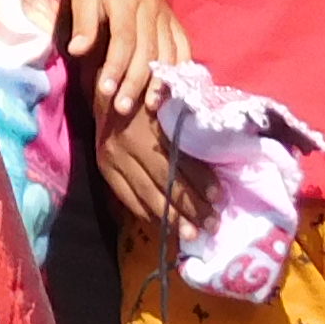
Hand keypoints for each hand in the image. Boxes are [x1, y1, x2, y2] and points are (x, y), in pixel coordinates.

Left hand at [66, 0, 187, 120]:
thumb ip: (83, 22)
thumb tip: (77, 51)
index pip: (124, 40)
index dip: (116, 67)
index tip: (105, 90)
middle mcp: (150, 8)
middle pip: (147, 51)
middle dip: (136, 82)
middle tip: (122, 107)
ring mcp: (165, 14)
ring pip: (168, 52)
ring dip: (160, 81)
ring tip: (149, 106)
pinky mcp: (173, 19)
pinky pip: (183, 46)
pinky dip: (181, 68)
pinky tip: (175, 89)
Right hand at [93, 102, 206, 236]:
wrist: (107, 89)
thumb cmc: (146, 95)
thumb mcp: (168, 105)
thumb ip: (185, 132)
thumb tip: (216, 162)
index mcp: (148, 126)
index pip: (179, 160)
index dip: (201, 180)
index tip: (220, 197)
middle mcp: (129, 144)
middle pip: (165, 181)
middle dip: (191, 206)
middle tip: (212, 224)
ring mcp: (114, 158)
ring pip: (147, 194)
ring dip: (171, 218)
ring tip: (191, 234)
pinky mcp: (105, 169)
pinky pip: (127, 198)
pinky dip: (147, 215)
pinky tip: (164, 226)